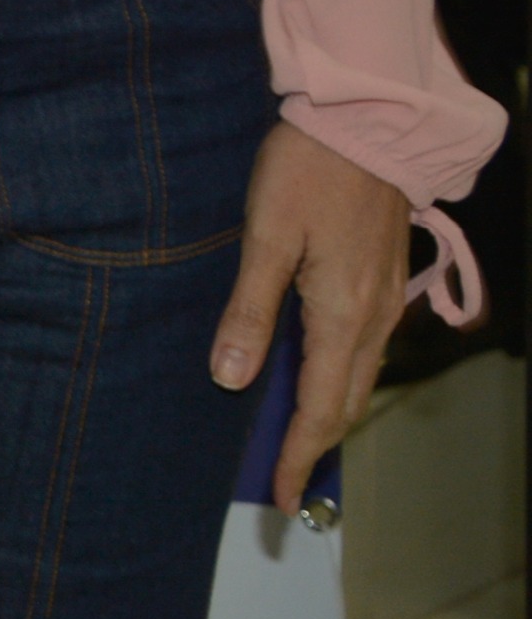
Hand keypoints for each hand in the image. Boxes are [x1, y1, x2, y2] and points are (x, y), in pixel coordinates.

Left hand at [212, 118, 412, 511]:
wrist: (367, 122)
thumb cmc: (308, 171)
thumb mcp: (267, 237)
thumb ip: (249, 310)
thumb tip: (233, 377)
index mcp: (343, 315)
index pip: (321, 407)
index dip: (298, 454)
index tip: (279, 495)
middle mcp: (374, 318)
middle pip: (346, 401)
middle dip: (316, 444)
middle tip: (281, 478)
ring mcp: (384, 299)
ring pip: (358, 376)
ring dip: (329, 411)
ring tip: (292, 436)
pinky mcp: (382, 278)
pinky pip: (363, 348)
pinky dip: (338, 376)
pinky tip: (311, 371)